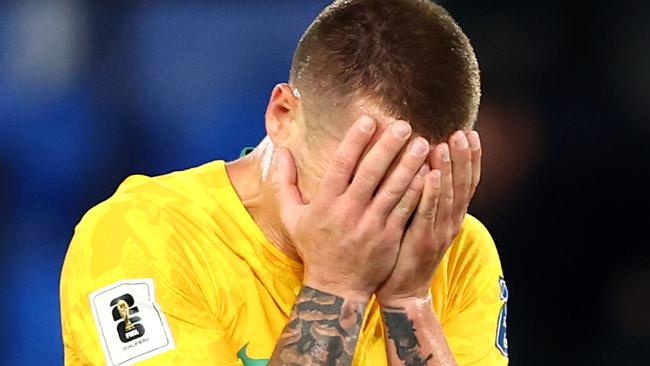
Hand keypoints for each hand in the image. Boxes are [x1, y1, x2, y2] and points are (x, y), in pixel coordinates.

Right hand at [271, 117, 430, 299]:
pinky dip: (418, 191)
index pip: (341, 165)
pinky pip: (406, 210)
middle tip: (404, 125)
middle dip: (388, 147)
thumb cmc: (314, 247)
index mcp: (325, 203)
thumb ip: (284, 181)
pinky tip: (429, 173)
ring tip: (423, 144)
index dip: (355, 141)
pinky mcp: (389, 238)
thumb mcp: (291, 216)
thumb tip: (281, 150)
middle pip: (371, 173)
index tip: (368, 120)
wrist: (335, 288)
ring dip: (409, 165)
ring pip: (393, 190)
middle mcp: (349, 212)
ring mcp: (371, 226)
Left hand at [377, 131, 481, 302]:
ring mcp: (438, 232)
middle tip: (461, 132)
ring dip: (447, 170)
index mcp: (452, 216)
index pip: (468, 182)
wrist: (403, 290)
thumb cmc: (408, 251)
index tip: (471, 133)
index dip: (472, 158)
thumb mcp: (424, 221)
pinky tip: (428, 175)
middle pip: (462, 185)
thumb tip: (424, 164)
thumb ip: (428, 196)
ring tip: (444, 145)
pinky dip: (430, 193)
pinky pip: (427, 213)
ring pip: (446, 196)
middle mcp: (451, 222)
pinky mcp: (422, 241)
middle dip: (463, 158)